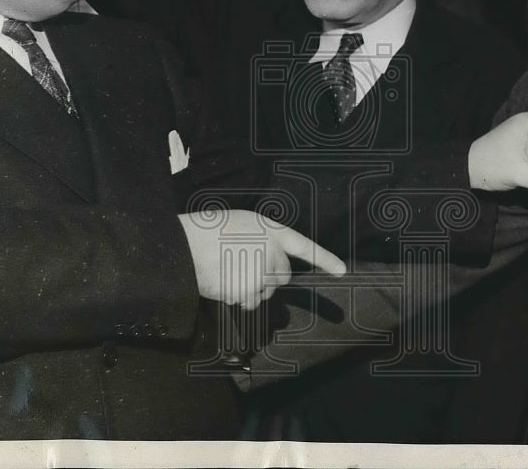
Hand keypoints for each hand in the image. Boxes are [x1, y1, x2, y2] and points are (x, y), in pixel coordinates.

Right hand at [178, 209, 344, 308]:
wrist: (185, 245)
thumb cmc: (208, 232)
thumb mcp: (241, 225)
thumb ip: (261, 241)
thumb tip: (267, 265)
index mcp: (270, 229)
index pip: (304, 246)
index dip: (324, 259)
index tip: (342, 271)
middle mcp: (272, 251)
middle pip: (282, 275)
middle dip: (268, 277)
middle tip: (242, 267)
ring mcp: (263, 271)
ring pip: (265, 291)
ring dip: (251, 289)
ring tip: (228, 273)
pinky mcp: (251, 289)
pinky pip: (250, 301)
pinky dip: (239, 298)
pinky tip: (224, 283)